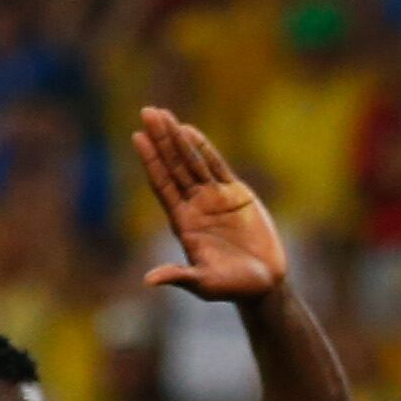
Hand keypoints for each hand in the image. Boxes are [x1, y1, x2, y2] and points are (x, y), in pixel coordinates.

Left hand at [134, 106, 288, 302]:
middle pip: (173, 166)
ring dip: (178, 138)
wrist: (263, 284)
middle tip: (148, 112)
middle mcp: (194, 206)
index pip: (162, 185)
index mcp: (183, 223)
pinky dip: (204, 148)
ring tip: (163, 115)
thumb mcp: (203, 285)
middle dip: (161, 140)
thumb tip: (149, 280)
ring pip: (192, 161)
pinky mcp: (236, 195)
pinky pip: (217, 166)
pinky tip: (190, 131)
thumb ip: (179, 276)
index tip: (137, 137)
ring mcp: (214, 198)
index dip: (150, 161)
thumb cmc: (231, 288)